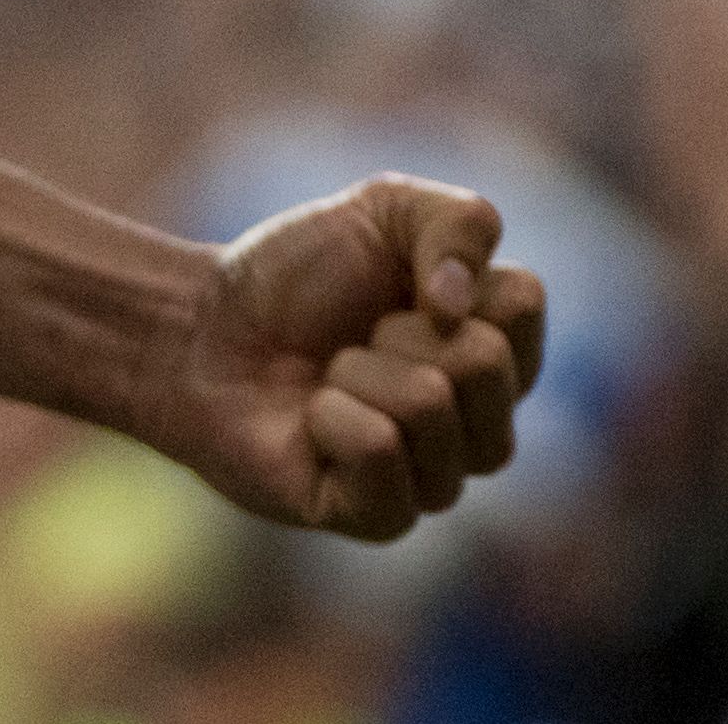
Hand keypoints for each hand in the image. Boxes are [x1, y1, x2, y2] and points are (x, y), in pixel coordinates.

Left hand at [145, 173, 545, 540]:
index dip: (445, 272)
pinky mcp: (384, 517)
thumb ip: (460, 223)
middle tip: (357, 337)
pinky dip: (330, 417)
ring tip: (332, 379)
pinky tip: (312, 423)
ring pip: (430, 404)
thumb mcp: (385, 209)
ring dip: (357, 371)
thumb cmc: (297, 277)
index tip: (398, 284)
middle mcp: (483, 423)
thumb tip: (457, 308)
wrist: (203, 330)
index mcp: (499, 352)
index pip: (523, 302)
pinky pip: (380, 450)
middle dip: (398, 328)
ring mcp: (437, 478)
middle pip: (486, 361)